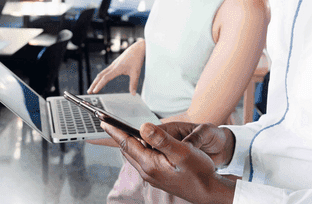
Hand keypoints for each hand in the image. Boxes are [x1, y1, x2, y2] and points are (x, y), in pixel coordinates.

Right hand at [87, 39, 144, 93]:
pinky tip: (102, 79)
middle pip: (100, 76)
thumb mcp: (136, 72)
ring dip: (97, 80)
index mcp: (117, 68)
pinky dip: (101, 76)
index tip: (94, 91)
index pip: (105, 78)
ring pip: (102, 73)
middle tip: (89, 91)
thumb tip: (133, 94)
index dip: (99, 85)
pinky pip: (106, 71)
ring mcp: (114, 64)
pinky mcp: (115, 63)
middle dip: (94, 84)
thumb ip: (133, 84)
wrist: (138, 48)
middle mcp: (113, 66)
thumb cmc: (137, 58)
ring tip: (93, 87)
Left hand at [102, 121, 235, 203]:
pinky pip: (143, 160)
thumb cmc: (199, 171)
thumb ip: (161, 139)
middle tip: (110, 122)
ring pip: (135, 155)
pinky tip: (146, 144)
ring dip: (129, 142)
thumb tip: (142, 126)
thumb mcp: (182, 151)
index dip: (114, 130)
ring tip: (124, 130)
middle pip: (128, 149)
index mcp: (149, 164)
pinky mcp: (159, 177)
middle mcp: (147, 171)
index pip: (126, 143)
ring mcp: (152, 176)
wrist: (209, 192)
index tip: (102, 120)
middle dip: (119, 135)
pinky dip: (140, 149)